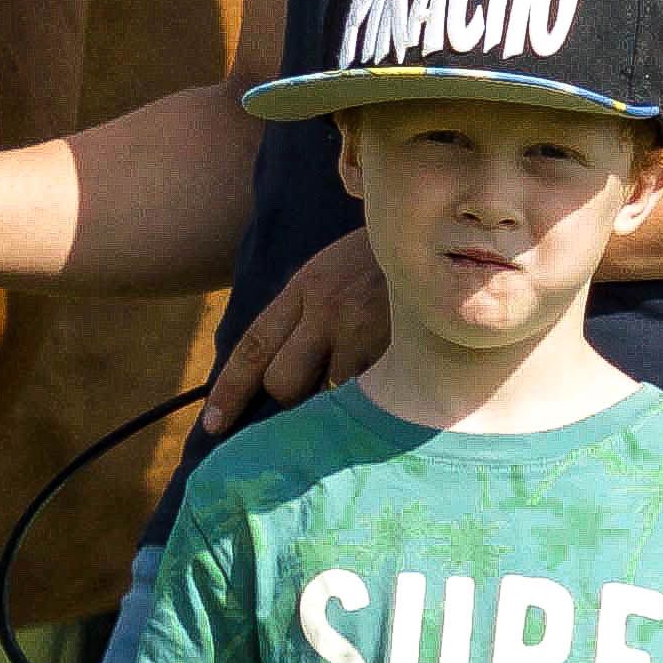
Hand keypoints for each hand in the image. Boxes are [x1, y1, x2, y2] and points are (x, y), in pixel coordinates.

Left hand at [197, 225, 385, 430]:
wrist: (450, 237)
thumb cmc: (391, 263)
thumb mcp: (338, 271)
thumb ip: (308, 312)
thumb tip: (277, 370)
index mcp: (306, 287)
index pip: (253, 345)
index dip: (229, 390)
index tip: (212, 425)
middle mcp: (325, 308)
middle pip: (282, 382)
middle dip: (292, 397)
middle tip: (321, 385)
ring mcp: (363, 330)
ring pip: (327, 396)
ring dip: (341, 397)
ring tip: (369, 371)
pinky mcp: (396, 349)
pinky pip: (370, 396)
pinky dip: (376, 396)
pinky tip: (394, 378)